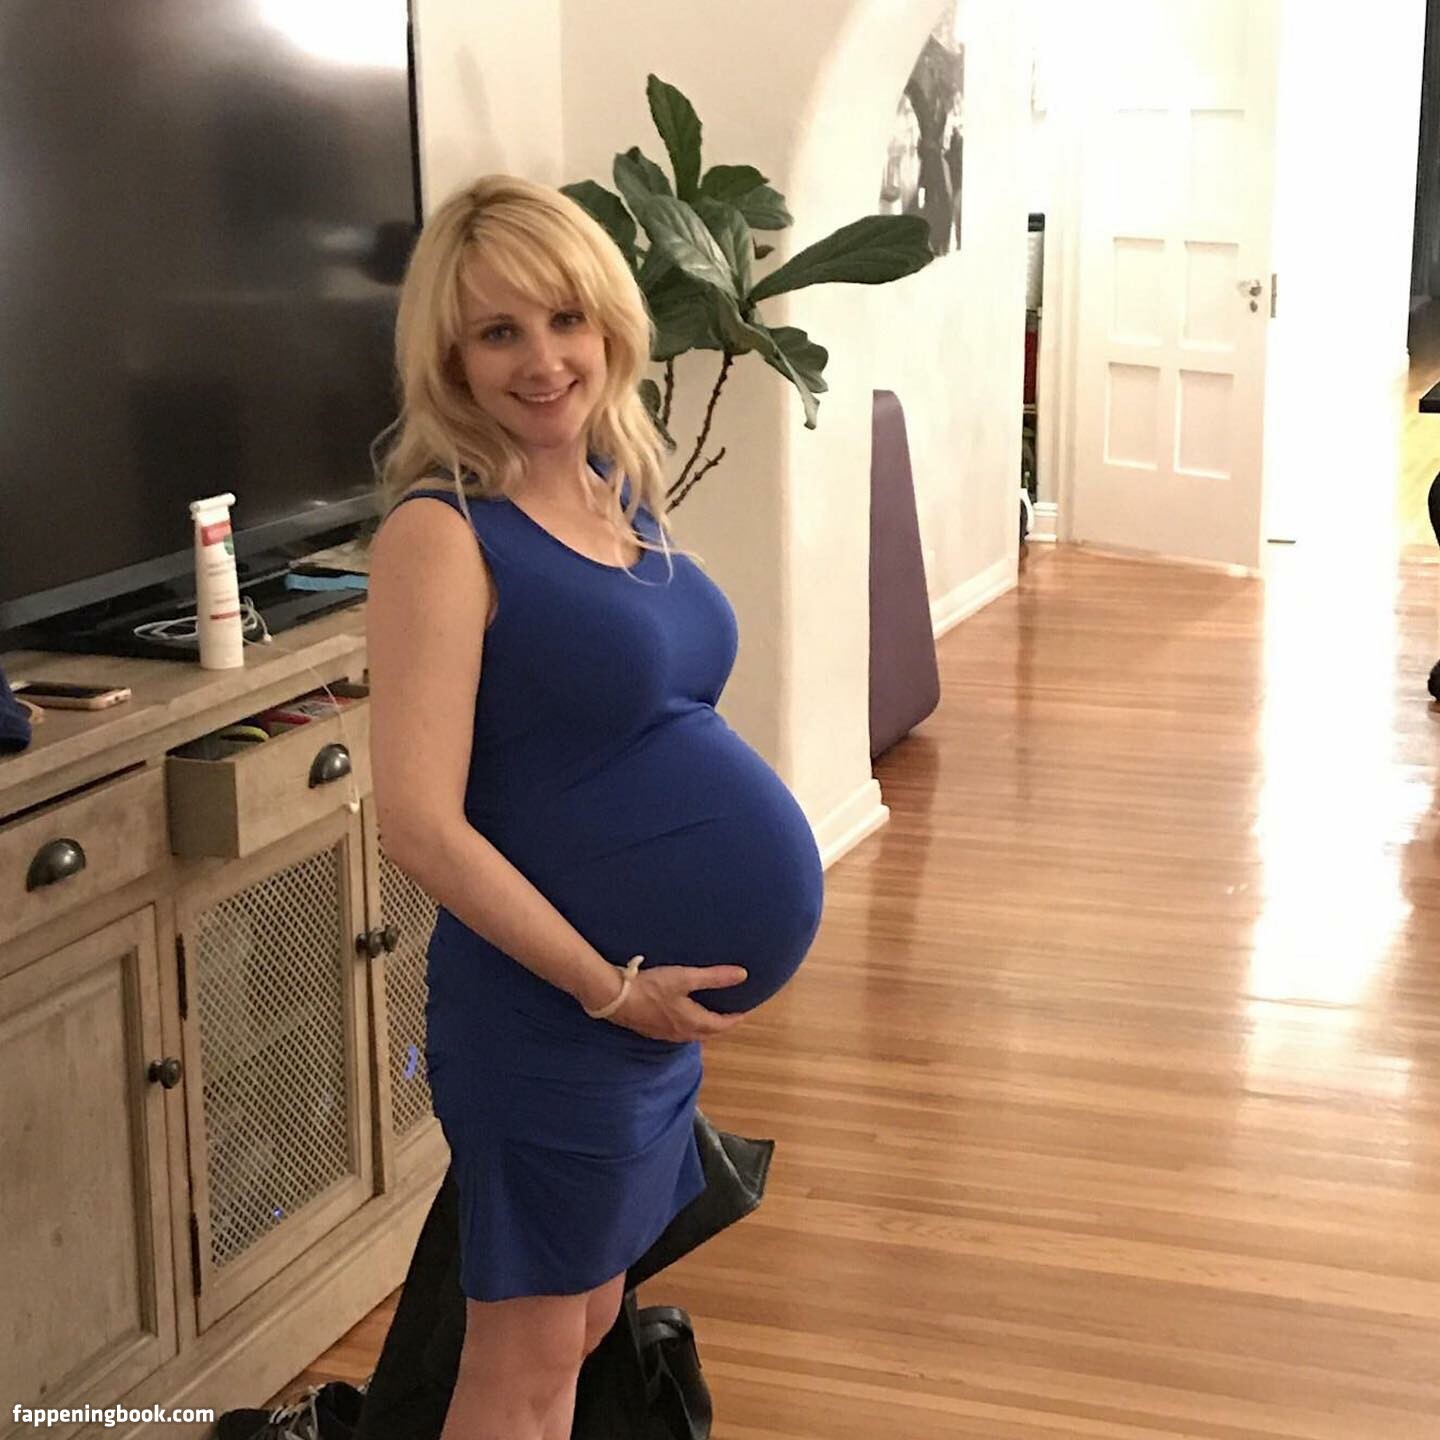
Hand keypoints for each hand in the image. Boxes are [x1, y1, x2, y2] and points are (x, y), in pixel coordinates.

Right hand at [608, 965, 751, 1041]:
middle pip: (707, 1033)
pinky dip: (686, 1028)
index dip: (733, 1019)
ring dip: (703, 1029)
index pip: (720, 1025)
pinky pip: (676, 1034)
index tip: (743, 1013)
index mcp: (692, 1021)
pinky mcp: (651, 1030)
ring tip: (708, 1018)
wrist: (616, 999)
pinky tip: (680, 1019)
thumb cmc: (651, 987)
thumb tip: (742, 975)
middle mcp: (680, 1032)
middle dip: (720, 1026)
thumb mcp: (685, 977)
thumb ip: (714, 977)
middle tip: (728, 1017)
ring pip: (691, 1035)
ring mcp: (664, 1034)